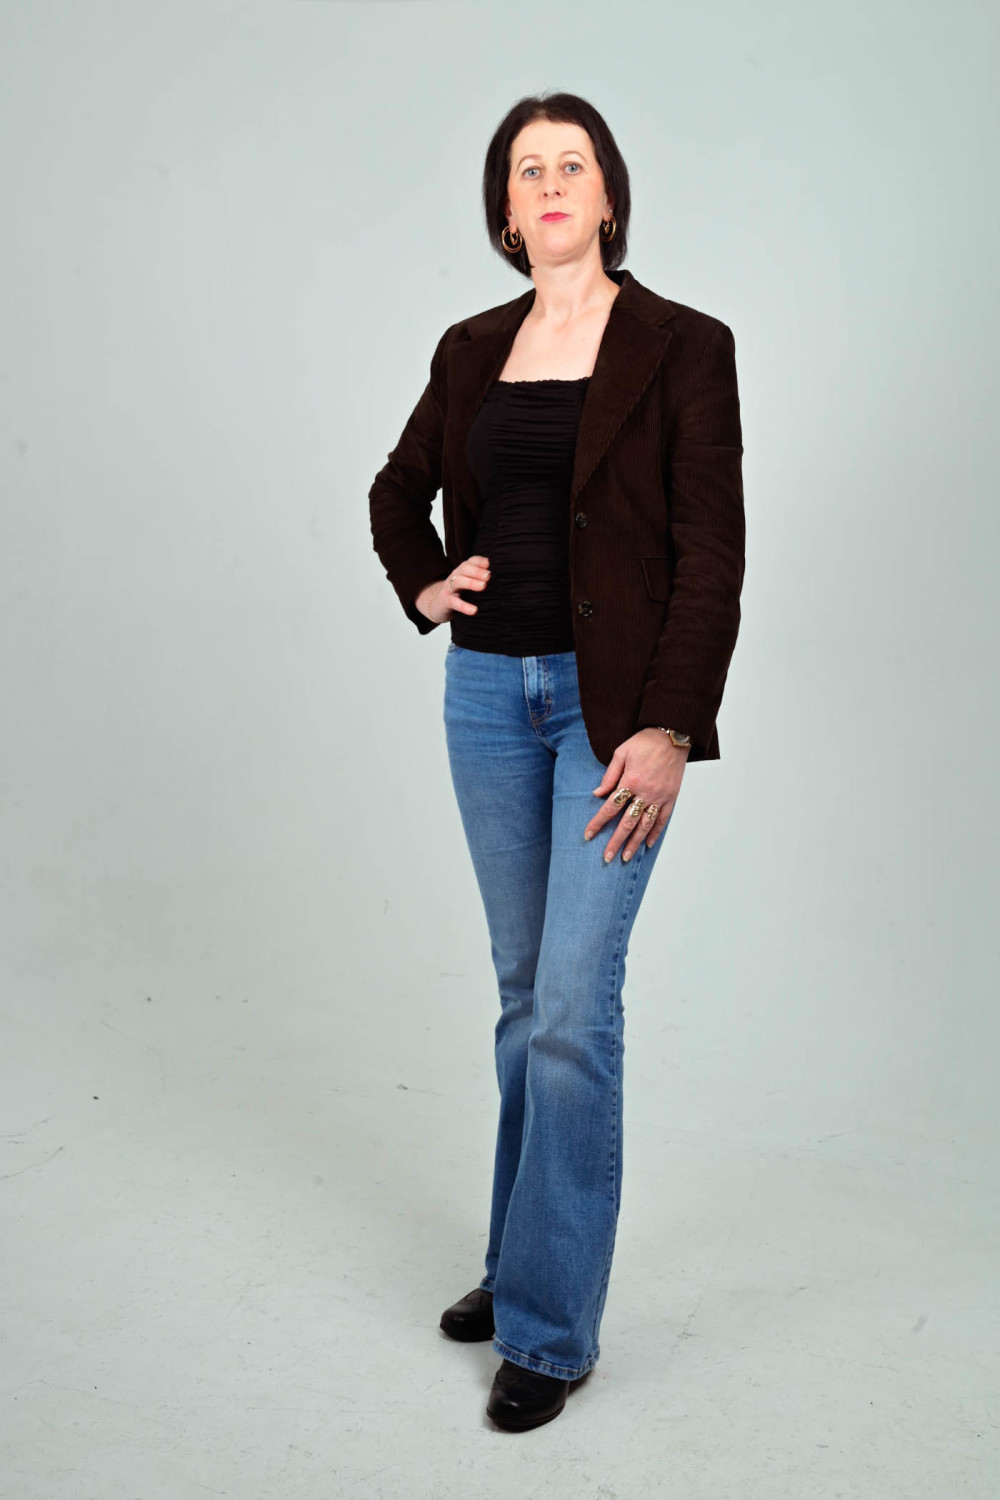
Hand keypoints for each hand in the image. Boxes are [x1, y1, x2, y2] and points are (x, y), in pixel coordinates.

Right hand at [415, 556, 490, 623]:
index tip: (489, 564)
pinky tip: (474, 610)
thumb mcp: (467, 583)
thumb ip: (480, 578)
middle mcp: (455, 576)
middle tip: (489, 576)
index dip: (479, 561)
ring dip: (471, 582)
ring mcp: (449, 588)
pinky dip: (464, 606)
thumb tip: (496, 576)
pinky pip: (455, 602)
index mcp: (462, 571)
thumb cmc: (458, 593)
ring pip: (459, 581)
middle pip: (464, 568)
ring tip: (483, 586)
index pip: (470, 561)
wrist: (437, 604)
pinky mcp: (446, 601)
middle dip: (477, 571)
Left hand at [584, 729, 688, 861]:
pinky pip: (662, 819)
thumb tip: (597, 793)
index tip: (588, 835)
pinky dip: (655, 833)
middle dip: (615, 842)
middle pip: (627, 823)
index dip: (598, 823)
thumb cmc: (645, 742)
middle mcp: (645, 793)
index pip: (610, 807)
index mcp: (630, 781)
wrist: (672, 735)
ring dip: (634, 843)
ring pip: (645, 825)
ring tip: (626, 857)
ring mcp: (660, 797)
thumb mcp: (621, 753)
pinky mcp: (671, 797)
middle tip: (607, 857)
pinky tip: (647, 844)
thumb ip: (609, 775)